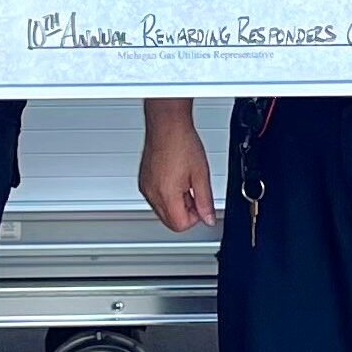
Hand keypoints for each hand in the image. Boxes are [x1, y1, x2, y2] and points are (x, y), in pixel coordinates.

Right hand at [138, 113, 215, 231]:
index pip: (180, 225)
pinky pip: (156, 198)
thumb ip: (206, 202)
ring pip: (162, 211)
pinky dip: (167, 194)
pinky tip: (175, 178)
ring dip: (176, 203)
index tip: (200, 204)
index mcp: (166, 194)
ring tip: (185, 182)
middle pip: (169, 221)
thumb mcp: (202, 175)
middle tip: (194, 193)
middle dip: (185, 212)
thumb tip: (209, 219)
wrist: (167, 125)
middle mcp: (152, 193)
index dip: (195, 217)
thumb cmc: (182, 143)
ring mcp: (146, 187)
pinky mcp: (143, 181)